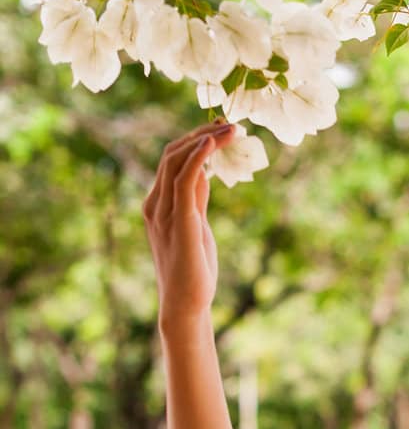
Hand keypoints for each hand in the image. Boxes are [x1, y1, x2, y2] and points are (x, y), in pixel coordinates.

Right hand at [142, 119, 233, 327]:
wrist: (186, 305)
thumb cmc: (193, 271)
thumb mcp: (197, 227)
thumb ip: (196, 200)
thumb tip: (204, 172)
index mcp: (158, 204)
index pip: (172, 160)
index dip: (196, 140)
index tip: (222, 129)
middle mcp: (155, 204)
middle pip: (172, 153)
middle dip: (201, 134)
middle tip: (231, 123)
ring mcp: (164, 212)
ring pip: (176, 160)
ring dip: (206, 140)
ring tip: (232, 130)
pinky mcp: (178, 221)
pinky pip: (184, 179)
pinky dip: (198, 157)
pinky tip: (215, 144)